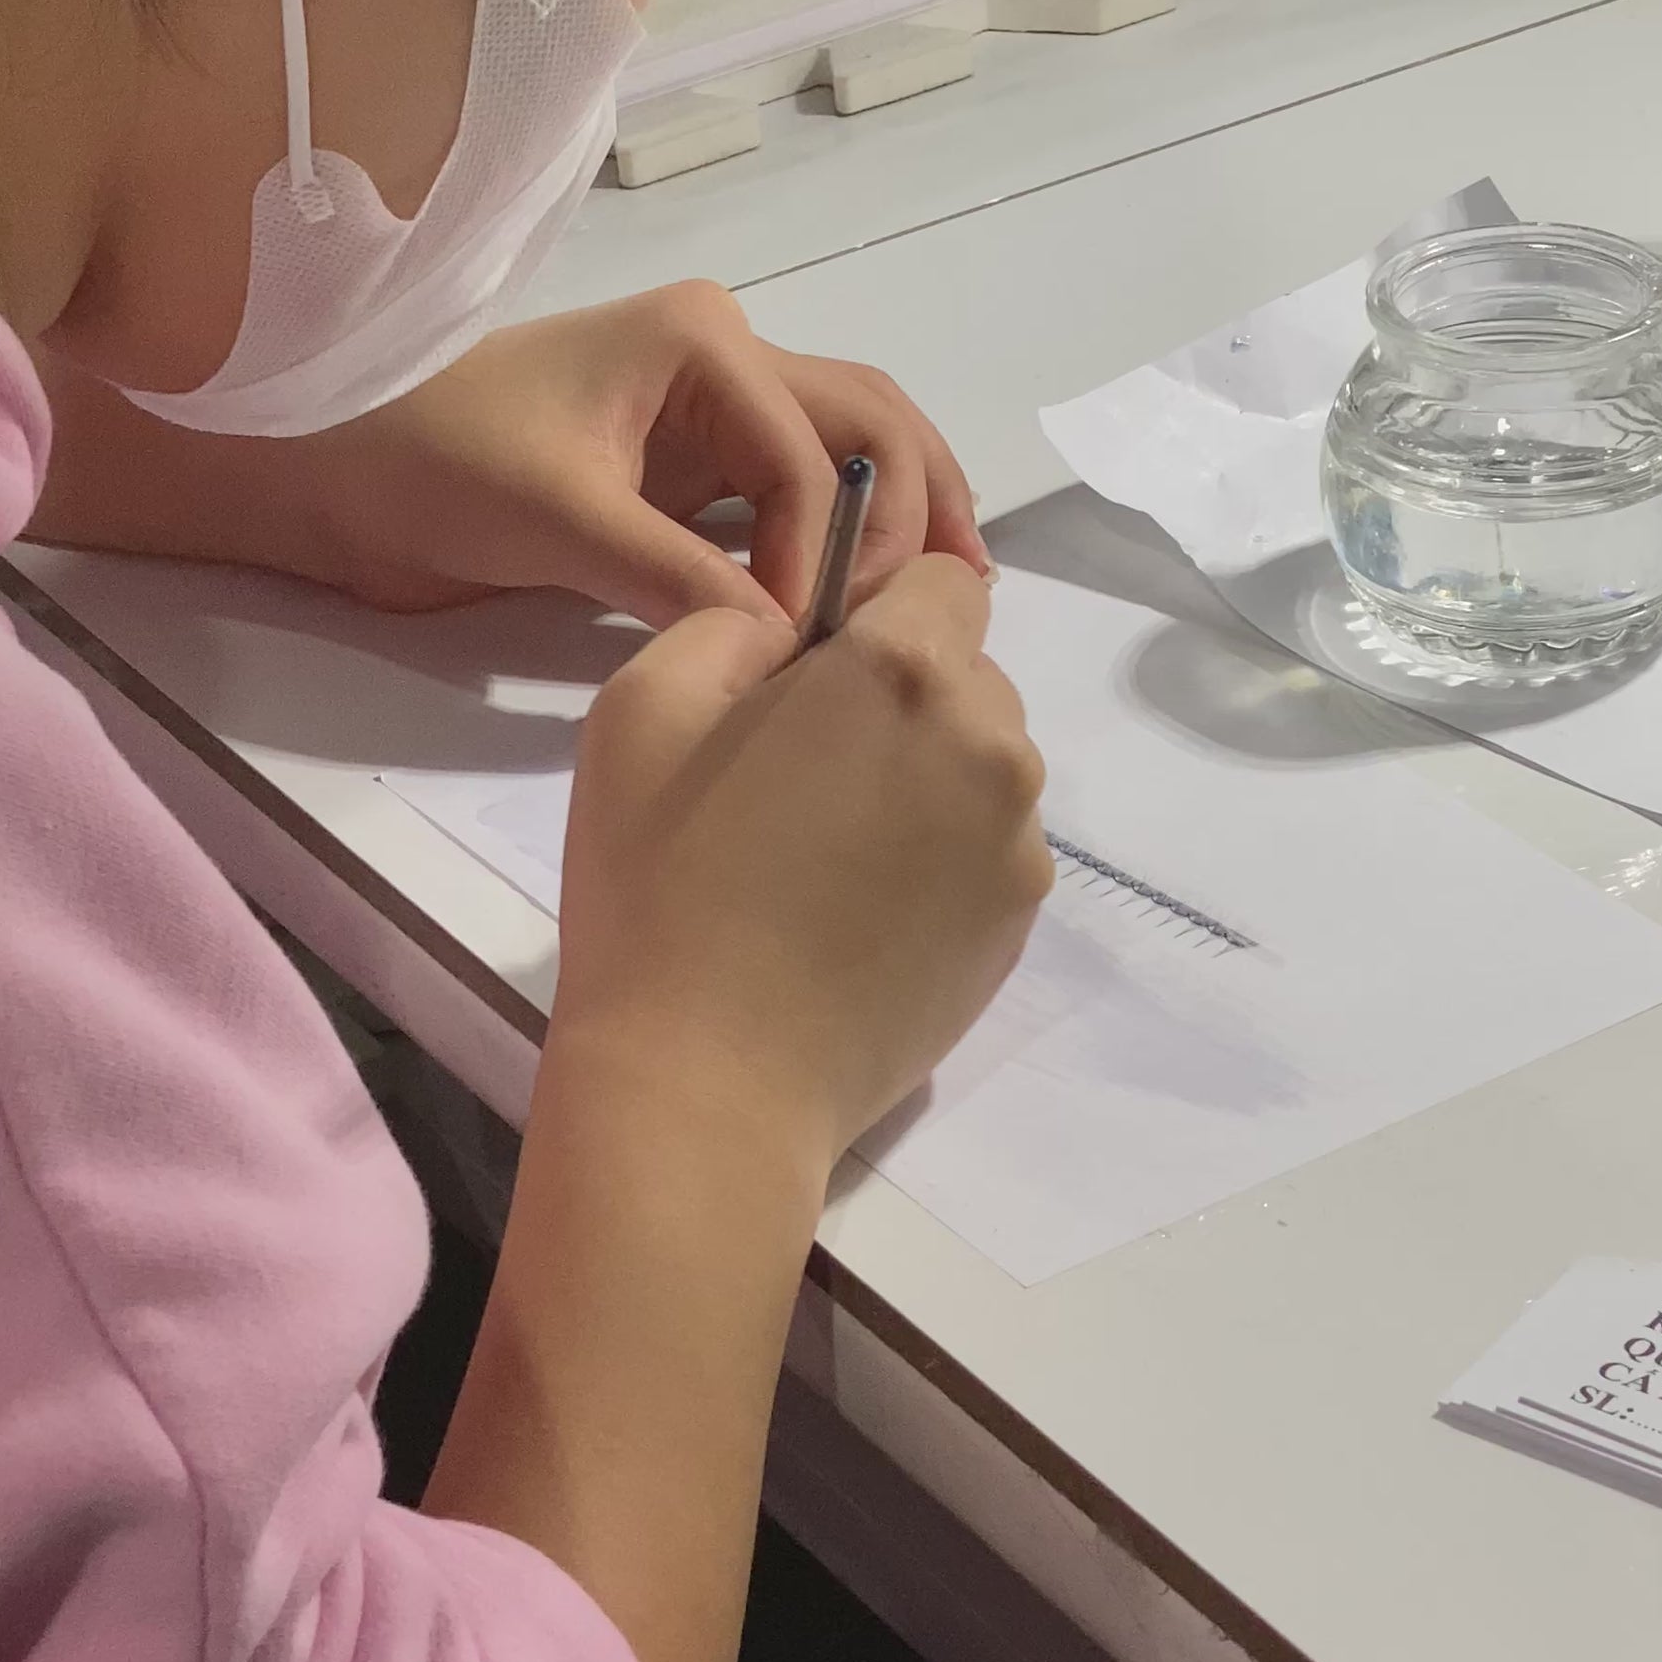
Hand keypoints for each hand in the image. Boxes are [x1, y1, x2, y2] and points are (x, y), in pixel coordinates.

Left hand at [31, 284, 988, 629]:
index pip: (813, 451)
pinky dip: (841, 543)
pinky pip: (794, 498)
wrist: (329, 470)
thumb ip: (677, 579)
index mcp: (702, 341)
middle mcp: (724, 360)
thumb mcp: (558, 520)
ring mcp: (710, 412)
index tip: (813, 645)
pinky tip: (873, 604)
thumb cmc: (432, 463)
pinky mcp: (687, 471)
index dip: (830, 550)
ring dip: (900, 517)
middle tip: (962, 602)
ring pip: (848, 452)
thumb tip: (784, 647)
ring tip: (949, 602)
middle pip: (871, 420)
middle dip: (923, 504)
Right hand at [553, 558, 1050, 1168]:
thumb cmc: (660, 886)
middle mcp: (993, 746)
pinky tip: (857, 917)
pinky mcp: (1018, 930)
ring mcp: (1018, 846)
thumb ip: (735, 626)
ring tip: (825, 857)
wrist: (709, 1083)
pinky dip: (939, 862)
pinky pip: (988, 852)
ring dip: (926, 781)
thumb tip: (797, 637)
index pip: (942, 578)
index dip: (878, 609)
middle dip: (901, 698)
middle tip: (801, 774)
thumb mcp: (644, 702)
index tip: (816, 672)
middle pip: (969, 675)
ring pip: (983, 767)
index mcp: (908, 671)